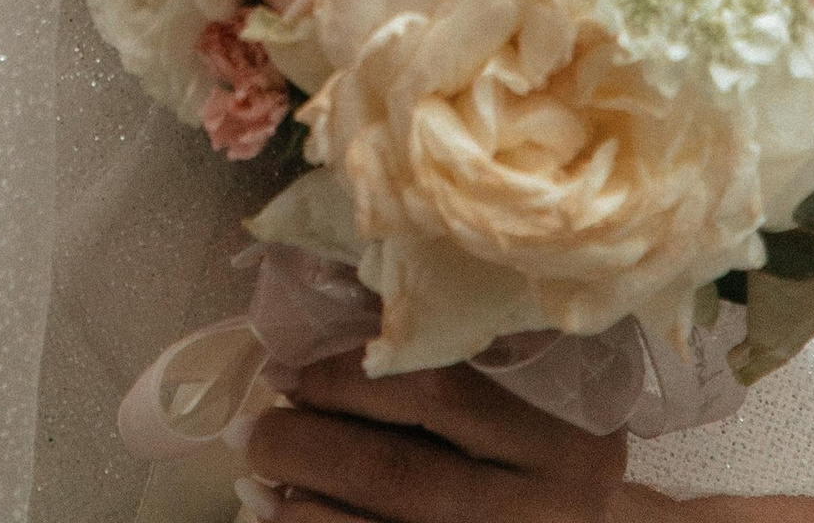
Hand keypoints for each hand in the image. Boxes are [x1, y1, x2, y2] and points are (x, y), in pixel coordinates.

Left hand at [245, 350, 626, 522]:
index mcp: (562, 434)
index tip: (285, 368)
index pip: (436, 391)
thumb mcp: (540, 394)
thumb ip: (462, 356)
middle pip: (402, 476)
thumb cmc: (554, 449)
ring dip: (307, 513)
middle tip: (252, 429)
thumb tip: (329, 311)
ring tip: (256, 486)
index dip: (344, 379)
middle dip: (309, 450)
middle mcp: (547, 507)